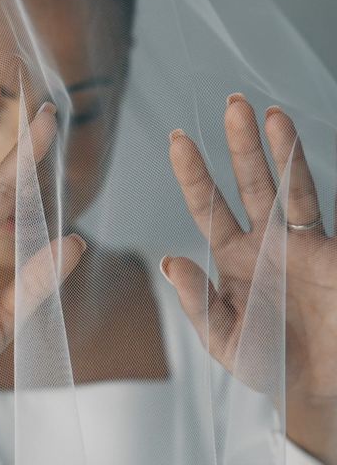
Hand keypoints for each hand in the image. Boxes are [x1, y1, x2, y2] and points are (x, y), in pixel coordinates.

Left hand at [166, 94, 336, 461]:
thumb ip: (196, 302)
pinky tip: (291, 136)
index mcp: (230, 260)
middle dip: (238, 145)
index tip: (178, 140)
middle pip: (246, 183)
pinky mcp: (326, 248)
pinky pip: (316, 204)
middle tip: (231, 105)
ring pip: (285, 184)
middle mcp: (262, 243)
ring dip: (276, 148)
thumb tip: (167, 262)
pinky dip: (302, 169)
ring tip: (265, 112)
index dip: (193, 174)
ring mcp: (297, 241)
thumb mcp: (224, 340)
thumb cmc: (270, 366)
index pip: (207, 208)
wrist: (323, 383)